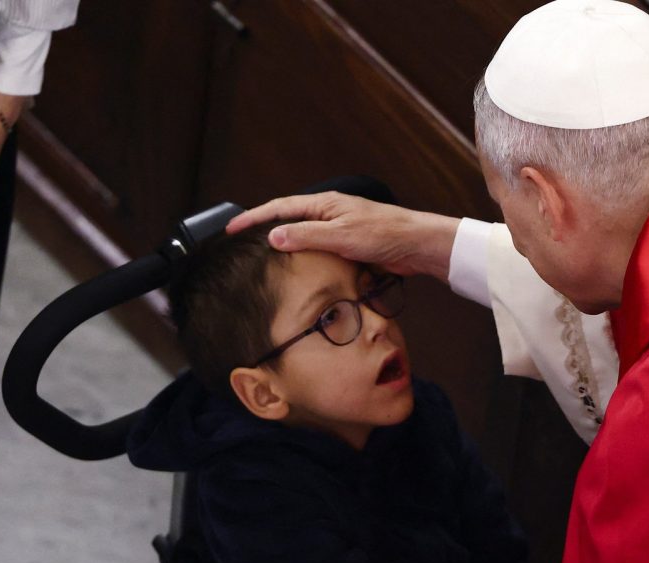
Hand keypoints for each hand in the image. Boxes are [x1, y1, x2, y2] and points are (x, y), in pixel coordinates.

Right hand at [226, 192, 460, 279]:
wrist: (417, 246)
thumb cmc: (385, 234)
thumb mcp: (341, 235)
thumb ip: (306, 236)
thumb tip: (273, 236)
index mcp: (324, 205)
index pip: (280, 208)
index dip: (253, 218)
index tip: (231, 228)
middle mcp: (329, 215)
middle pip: (288, 220)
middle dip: (263, 230)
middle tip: (239, 243)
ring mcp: (339, 231)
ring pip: (304, 238)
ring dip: (285, 247)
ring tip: (261, 259)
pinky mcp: (349, 248)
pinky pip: (320, 252)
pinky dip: (306, 260)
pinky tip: (298, 272)